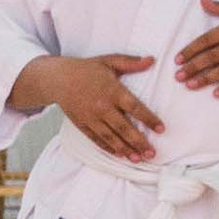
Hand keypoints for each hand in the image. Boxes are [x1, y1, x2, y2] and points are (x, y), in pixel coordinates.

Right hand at [18, 51, 161, 158]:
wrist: (57, 78)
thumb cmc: (86, 69)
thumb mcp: (109, 61)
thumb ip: (131, 63)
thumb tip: (152, 60)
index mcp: (112, 91)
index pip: (135, 107)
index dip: (149, 119)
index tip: (161, 129)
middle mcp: (102, 106)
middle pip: (124, 128)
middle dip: (139, 142)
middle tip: (152, 153)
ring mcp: (91, 117)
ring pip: (111, 137)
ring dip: (125, 149)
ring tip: (138, 159)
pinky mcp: (82, 124)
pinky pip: (96, 139)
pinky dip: (108, 147)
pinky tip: (119, 154)